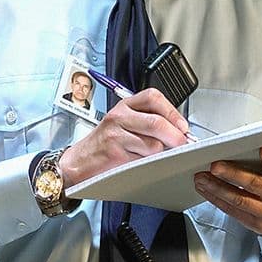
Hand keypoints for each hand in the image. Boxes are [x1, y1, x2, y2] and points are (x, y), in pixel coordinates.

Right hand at [57, 89, 188, 188]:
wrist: (79, 161)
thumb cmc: (105, 144)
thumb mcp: (124, 124)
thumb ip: (148, 122)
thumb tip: (179, 131)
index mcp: (125, 105)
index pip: (153, 98)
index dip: (172, 112)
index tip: (183, 126)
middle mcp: (119, 116)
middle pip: (157, 122)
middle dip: (175, 136)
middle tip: (182, 144)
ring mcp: (115, 134)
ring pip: (153, 144)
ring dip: (160, 153)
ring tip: (154, 155)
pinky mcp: (115, 153)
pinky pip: (142, 159)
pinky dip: (148, 163)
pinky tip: (141, 162)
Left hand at [193, 144, 261, 237]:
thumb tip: (244, 146)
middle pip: (255, 184)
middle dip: (233, 174)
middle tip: (215, 166)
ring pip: (238, 199)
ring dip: (217, 188)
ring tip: (201, 177)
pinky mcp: (254, 223)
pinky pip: (232, 210)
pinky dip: (216, 199)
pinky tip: (206, 189)